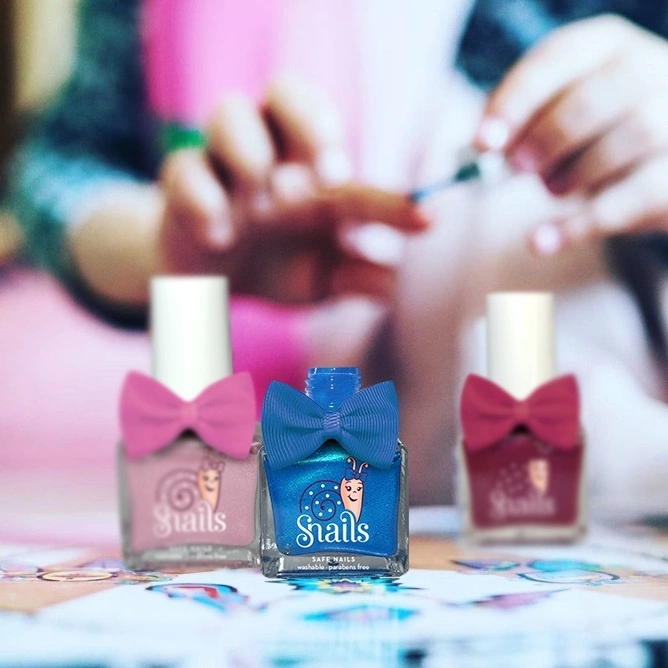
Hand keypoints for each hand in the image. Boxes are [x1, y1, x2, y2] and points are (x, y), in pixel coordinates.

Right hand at [160, 77, 428, 301]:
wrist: (208, 282)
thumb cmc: (275, 266)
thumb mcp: (320, 279)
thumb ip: (353, 278)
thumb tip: (392, 285)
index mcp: (311, 169)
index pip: (358, 170)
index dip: (389, 195)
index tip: (422, 222)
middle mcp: (270, 152)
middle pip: (286, 92)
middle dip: (313, 125)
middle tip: (332, 177)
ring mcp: (221, 163)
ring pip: (228, 113)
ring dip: (252, 153)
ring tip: (269, 204)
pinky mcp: (180, 183)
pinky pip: (186, 170)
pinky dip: (206, 201)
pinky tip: (222, 237)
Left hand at [475, 15, 667, 254]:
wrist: (656, 160)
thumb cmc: (593, 131)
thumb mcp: (554, 111)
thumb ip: (516, 122)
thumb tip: (476, 149)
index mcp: (605, 46)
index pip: (555, 60)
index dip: (514, 103)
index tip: (483, 142)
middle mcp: (649, 70)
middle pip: (589, 103)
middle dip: (542, 141)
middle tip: (517, 169)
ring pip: (615, 147)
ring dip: (566, 177)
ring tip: (553, 187)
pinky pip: (626, 202)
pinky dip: (575, 226)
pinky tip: (540, 241)